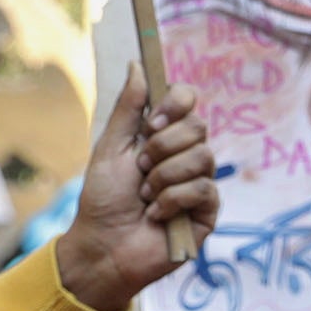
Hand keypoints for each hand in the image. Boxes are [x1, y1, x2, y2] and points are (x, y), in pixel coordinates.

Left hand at [52, 74, 216, 310]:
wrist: (103, 246)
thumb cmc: (103, 200)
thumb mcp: (110, 148)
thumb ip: (128, 108)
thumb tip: (138, 65)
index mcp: (165, 136)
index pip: (188, 101)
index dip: (176, 104)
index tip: (152, 122)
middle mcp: (186, 156)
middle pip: (198, 127)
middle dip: (162, 147)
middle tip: (140, 167)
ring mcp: (200, 183)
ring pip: (203, 157)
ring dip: (164, 176)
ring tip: (146, 195)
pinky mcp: (208, 211)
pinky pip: (202, 189)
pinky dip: (172, 200)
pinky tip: (156, 214)